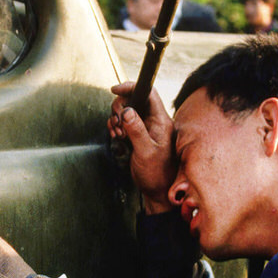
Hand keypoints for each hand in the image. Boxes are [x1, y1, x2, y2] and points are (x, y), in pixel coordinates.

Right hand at [108, 81, 176, 212]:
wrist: (157, 190)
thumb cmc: (157, 174)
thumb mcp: (146, 152)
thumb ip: (137, 130)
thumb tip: (127, 111)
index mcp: (161, 121)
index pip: (148, 93)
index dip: (131, 87)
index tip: (115, 90)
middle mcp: (154, 121)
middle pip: (134, 99)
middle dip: (120, 107)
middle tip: (117, 123)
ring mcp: (145, 127)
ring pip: (127, 111)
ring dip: (117, 119)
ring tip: (118, 134)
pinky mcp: (137, 134)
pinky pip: (124, 122)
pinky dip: (116, 126)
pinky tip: (117, 136)